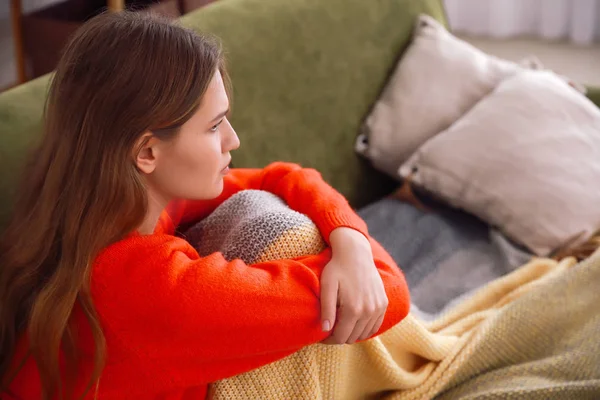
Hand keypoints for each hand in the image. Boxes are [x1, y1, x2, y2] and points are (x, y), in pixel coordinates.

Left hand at [319, 228, 387, 344]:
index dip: (329, 340)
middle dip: (339, 336)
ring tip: (341, 323)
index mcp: (353, 309)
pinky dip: (364, 328)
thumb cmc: (337, 269)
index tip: (321, 336)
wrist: (356, 254)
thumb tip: (325, 330)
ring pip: (363, 334)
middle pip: (352, 337)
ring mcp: (378, 308)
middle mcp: (368, 311)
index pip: (340, 337)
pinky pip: (375, 326)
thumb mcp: (327, 286)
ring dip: (352, 333)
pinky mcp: (383, 304)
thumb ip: (326, 309)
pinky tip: (354, 322)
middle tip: (330, 328)